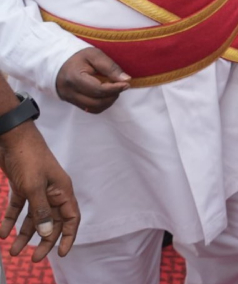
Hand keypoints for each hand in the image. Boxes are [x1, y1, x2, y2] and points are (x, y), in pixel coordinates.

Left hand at [0, 122, 78, 260]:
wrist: (12, 137)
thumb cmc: (29, 158)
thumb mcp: (34, 187)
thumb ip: (41, 210)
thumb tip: (48, 233)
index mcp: (63, 191)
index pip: (71, 218)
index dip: (69, 237)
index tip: (60, 254)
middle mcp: (52, 192)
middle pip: (51, 222)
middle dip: (43, 241)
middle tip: (34, 259)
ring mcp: (37, 190)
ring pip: (33, 218)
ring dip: (24, 235)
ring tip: (13, 251)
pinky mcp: (22, 187)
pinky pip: (17, 209)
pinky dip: (10, 221)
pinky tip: (3, 233)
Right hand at [55, 48, 129, 113]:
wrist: (60, 61)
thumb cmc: (79, 57)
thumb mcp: (95, 56)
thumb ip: (110, 67)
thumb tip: (126, 79)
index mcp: (74, 78)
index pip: (98, 90)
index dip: (115, 88)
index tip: (126, 84)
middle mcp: (69, 91)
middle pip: (96, 102)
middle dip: (113, 95)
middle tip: (120, 86)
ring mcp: (69, 98)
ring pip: (93, 108)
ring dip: (108, 101)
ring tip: (113, 89)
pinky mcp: (71, 102)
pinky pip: (89, 109)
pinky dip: (101, 104)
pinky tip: (105, 94)